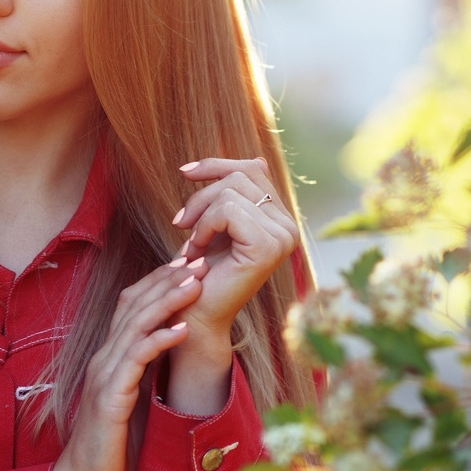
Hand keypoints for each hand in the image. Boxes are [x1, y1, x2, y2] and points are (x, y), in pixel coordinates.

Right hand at [50, 255, 208, 470]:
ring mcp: (104, 375)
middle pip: (134, 305)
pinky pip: (136, 360)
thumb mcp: (135, 401)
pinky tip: (182, 328)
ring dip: (167, 300)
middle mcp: (104, 358)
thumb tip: (176, 352)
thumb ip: (147, 373)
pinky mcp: (109, 398)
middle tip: (198, 258)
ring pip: (136, 325)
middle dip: (167, 279)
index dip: (159, 282)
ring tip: (196, 282)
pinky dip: (160, 340)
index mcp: (110, 357)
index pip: (133, 306)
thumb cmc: (113, 447)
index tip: (188, 263)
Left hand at [172, 156, 299, 348]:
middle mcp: (289, 227)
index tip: (185, 172)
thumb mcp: (218, 221)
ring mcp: (283, 237)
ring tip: (191, 243)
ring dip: (199, 215)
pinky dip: (203, 226)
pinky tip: (196, 250)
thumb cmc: (201, 270)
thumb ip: (237, 191)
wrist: (195, 312)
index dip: (216, 165)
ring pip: (230, 191)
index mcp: (281, 219)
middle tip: (181, 224)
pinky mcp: (267, 247)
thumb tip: (258, 157)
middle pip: (239, 175)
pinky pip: (226, 211)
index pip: (252, 168)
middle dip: (201, 195)